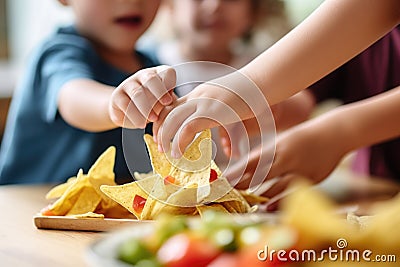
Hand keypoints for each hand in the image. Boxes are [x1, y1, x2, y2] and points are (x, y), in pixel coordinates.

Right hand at [109, 65, 175, 128]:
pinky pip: (125, 104)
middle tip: (165, 105)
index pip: (167, 72)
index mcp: (159, 74)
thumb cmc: (153, 107)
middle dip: (159, 92)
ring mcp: (128, 84)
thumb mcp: (164, 104)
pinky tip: (141, 124)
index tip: (170, 100)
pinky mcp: (117, 96)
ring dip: (147, 107)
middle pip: (150, 78)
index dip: (170, 84)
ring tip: (153, 119)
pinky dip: (135, 116)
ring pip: (137, 93)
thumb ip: (169, 102)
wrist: (128, 114)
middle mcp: (143, 75)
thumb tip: (177, 108)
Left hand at [153, 70, 269, 157]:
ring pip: (173, 119)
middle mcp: (198, 97)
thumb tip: (229, 151)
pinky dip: (179, 142)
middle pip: (168, 111)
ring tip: (167, 152)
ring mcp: (204, 103)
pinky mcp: (213, 112)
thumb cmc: (250, 97)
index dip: (162, 120)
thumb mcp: (231, 110)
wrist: (261, 82)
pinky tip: (178, 152)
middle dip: (159, 129)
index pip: (171, 105)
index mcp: (199, 94)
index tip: (161, 134)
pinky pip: (188, 127)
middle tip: (159, 146)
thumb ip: (225, 129)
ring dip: (166, 137)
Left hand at [226, 118, 346, 198]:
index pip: (252, 161)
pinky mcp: (310, 179)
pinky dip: (278, 200)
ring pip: (274, 186)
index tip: (224, 180)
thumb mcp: (282, 143)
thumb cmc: (302, 139)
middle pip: (259, 174)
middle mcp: (285, 157)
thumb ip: (265, 157)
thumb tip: (244, 170)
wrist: (333, 134)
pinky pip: (291, 192)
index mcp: (276, 146)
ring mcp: (298, 169)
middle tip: (229, 192)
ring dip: (259, 194)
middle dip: (243, 184)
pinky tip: (267, 206)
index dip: (237, 171)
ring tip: (246, 202)